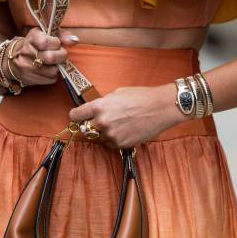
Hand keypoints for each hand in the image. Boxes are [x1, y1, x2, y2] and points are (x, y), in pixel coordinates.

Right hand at [4, 28, 78, 85]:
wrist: (15, 59)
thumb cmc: (36, 44)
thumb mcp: (47, 34)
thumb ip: (61, 35)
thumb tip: (75, 40)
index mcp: (31, 38)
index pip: (46, 42)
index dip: (56, 44)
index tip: (57, 43)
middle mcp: (26, 52)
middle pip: (50, 58)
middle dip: (61, 56)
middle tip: (60, 55)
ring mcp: (27, 67)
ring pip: (52, 71)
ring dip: (57, 67)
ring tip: (54, 63)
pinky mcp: (30, 79)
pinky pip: (50, 80)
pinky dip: (53, 75)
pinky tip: (49, 70)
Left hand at [69, 84, 189, 149]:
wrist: (160, 108)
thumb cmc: (141, 97)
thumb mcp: (117, 93)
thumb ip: (103, 103)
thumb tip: (95, 110)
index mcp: (99, 107)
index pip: (75, 115)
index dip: (76, 116)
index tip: (77, 116)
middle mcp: (102, 122)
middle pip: (84, 129)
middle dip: (89, 125)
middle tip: (98, 122)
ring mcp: (111, 135)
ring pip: (97, 138)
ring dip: (102, 133)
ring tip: (116, 125)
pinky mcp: (120, 144)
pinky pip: (109, 144)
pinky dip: (113, 139)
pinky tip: (123, 130)